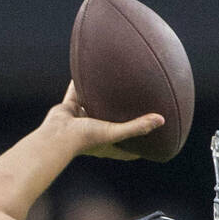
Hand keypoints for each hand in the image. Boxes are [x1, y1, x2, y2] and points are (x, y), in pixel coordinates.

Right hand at [43, 82, 163, 159]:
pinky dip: (80, 84)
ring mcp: (81, 122)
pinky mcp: (70, 109)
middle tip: (136, 110)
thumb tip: (162, 120)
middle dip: (123, 119)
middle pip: (113, 126)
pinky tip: (87, 70)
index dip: (140, 148)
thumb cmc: (85, 139)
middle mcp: (95, 133)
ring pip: (95, 107)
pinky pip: (77, 93)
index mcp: (107, 144)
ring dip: (102, 100)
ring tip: (113, 87)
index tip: (153, 144)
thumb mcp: (114, 132)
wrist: (56, 136)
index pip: (128, 149)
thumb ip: (137, 126)